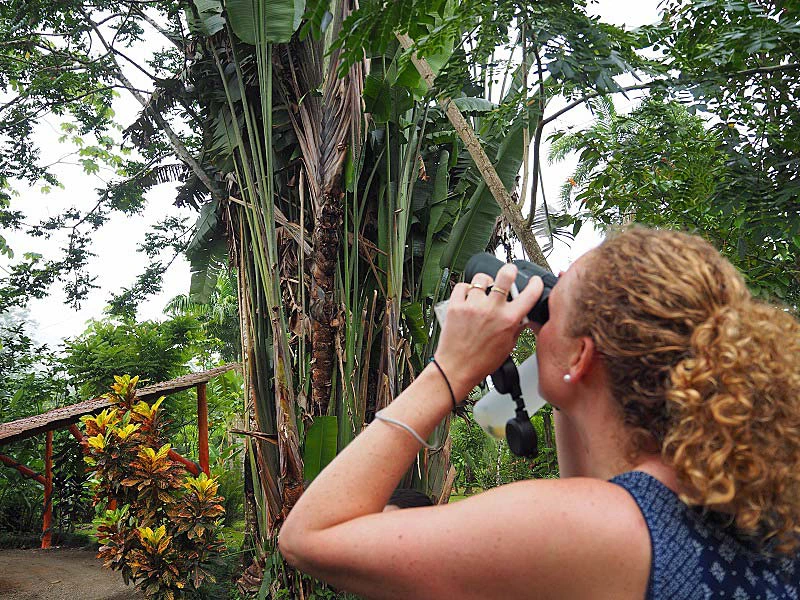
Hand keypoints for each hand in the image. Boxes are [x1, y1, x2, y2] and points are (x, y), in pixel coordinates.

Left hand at [434, 263, 543, 396]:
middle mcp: (491, 310)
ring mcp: (473, 306)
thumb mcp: (508, 346)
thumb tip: (524, 317)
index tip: (534, 281)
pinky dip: (467, 289)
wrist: (456, 368)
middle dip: (510, 269)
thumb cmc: (481, 361)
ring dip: (485, 283)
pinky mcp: (455, 306)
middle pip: (505, 275)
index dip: (535, 284)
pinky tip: (469, 296)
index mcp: (508, 320)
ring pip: (482, 279)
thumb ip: (517, 328)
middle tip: (509, 272)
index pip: (529, 294)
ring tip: (484, 291)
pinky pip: (463, 286)